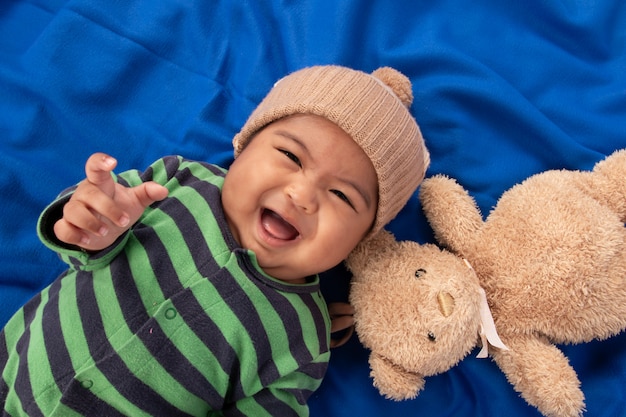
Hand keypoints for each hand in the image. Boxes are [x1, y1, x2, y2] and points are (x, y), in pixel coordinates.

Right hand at [53, 153, 168, 250]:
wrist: (105, 230)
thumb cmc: (119, 208)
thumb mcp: (135, 201)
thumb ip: (147, 192)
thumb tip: (163, 190)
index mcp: (100, 183)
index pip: (94, 166)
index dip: (100, 161)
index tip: (113, 163)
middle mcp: (84, 194)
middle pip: (90, 195)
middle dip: (108, 209)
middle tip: (124, 222)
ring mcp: (73, 210)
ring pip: (73, 211)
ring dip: (90, 223)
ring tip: (106, 232)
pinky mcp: (66, 226)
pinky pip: (62, 229)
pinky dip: (74, 235)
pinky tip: (88, 240)